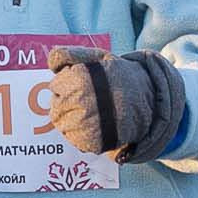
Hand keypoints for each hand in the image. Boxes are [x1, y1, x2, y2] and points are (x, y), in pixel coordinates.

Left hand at [44, 47, 184, 160]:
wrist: (146, 102)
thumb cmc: (119, 77)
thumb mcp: (97, 57)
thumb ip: (70, 55)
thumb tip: (51, 64)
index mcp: (80, 80)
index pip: (55, 85)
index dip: (66, 84)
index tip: (81, 85)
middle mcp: (80, 102)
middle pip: (56, 106)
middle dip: (66, 102)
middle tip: (85, 100)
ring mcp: (85, 125)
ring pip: (61, 124)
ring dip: (70, 119)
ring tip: (89, 113)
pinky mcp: (91, 142)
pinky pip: (73, 140)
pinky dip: (78, 134)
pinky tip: (93, 125)